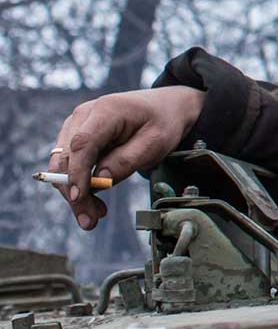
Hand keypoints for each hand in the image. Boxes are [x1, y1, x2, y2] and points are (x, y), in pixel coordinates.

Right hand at [45, 87, 203, 230]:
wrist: (164, 108)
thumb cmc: (162, 123)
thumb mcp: (156, 142)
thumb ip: (127, 160)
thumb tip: (99, 180)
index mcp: (106, 110)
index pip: (82, 143)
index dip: (77, 172)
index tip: (78, 198)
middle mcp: (84, 116)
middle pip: (67, 159)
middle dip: (75, 193)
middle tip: (91, 220)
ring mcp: (76, 125)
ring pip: (62, 166)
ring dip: (74, 193)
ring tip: (95, 214)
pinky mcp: (74, 137)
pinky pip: (68, 165)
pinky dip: (78, 185)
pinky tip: (94, 200)